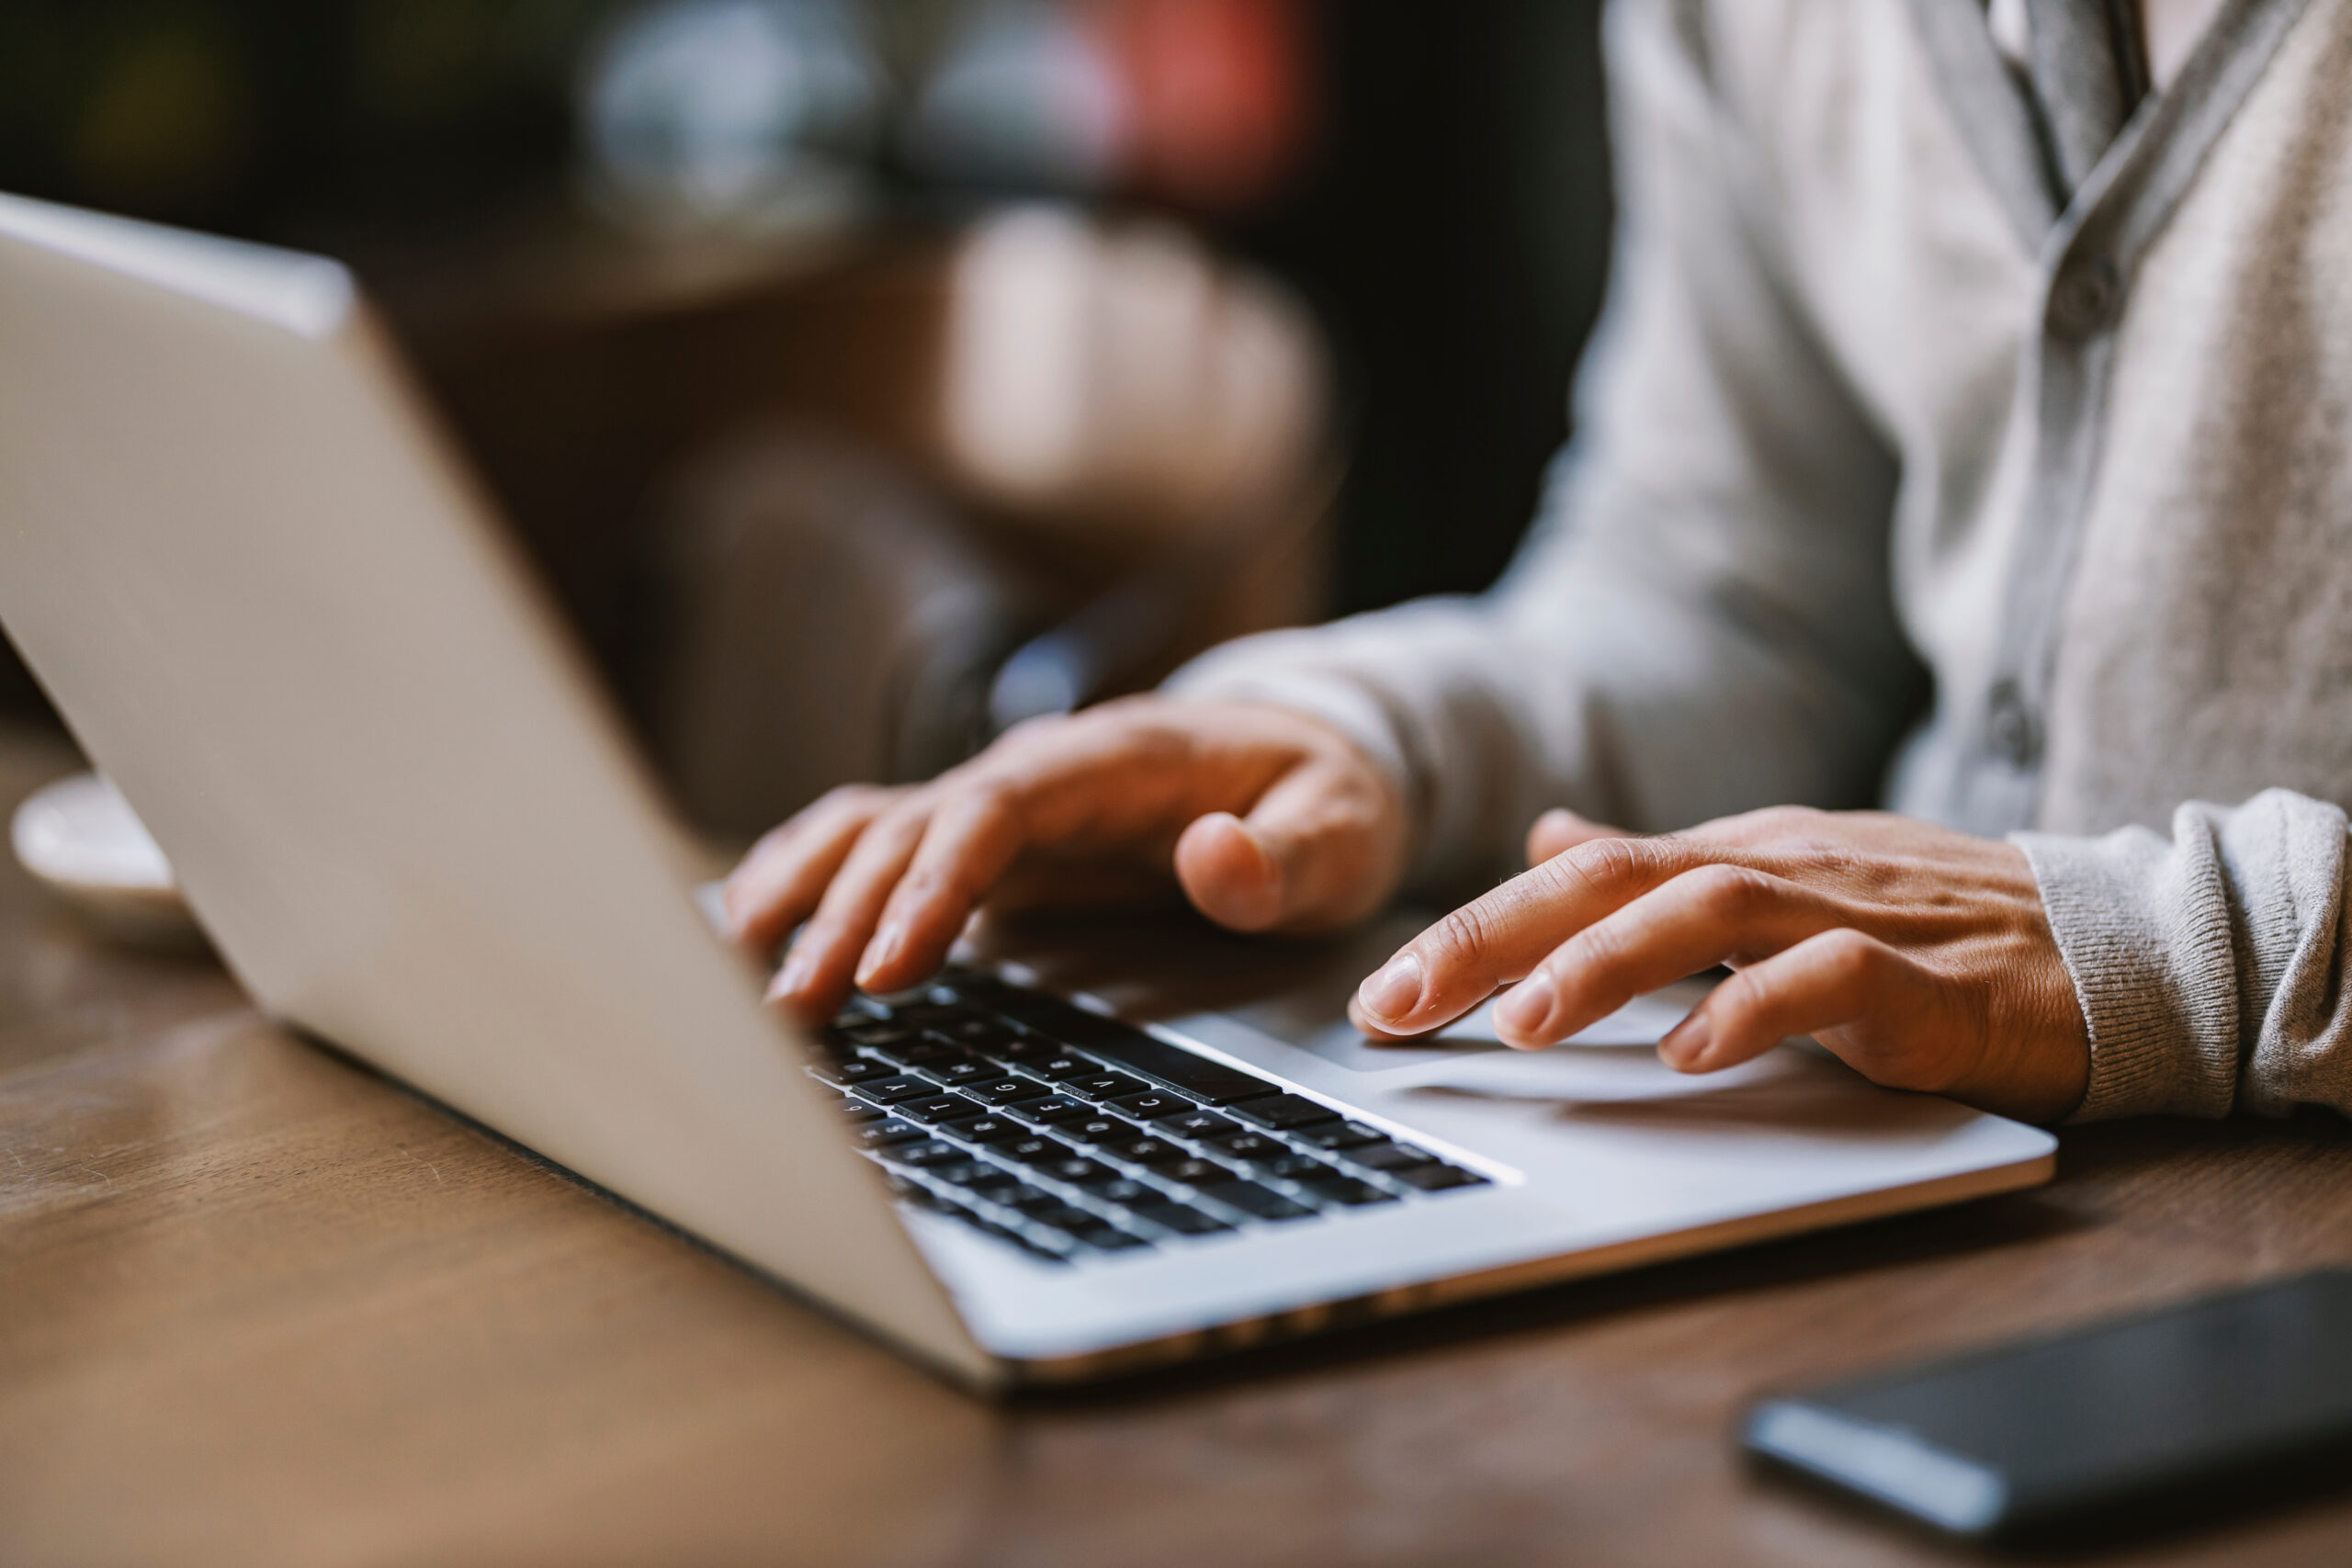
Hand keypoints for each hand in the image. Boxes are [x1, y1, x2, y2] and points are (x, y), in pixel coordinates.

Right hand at [725, 697, 1406, 1024]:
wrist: (1312, 761)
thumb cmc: (1326, 799)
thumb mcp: (1342, 833)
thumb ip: (1282, 855)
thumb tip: (1209, 857)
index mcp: (1112, 761)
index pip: (995, 810)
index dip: (932, 884)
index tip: (892, 968)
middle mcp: (1040, 771)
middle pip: (912, 827)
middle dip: (844, 916)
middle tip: (792, 1011)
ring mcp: (1006, 803)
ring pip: (874, 827)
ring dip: (803, 891)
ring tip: (732, 966)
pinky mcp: (990, 842)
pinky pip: (881, 846)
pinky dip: (812, 878)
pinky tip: (752, 928)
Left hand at [1346, 805, 2089, 1122]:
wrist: (2113, 943)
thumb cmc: (1931, 928)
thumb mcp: (1776, 883)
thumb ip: (1660, 876)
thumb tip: (1548, 840)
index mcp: (1732, 855)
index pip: (1576, 876)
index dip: (1472, 929)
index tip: (1381, 996)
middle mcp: (1777, 869)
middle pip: (1611, 879)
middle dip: (1492, 940)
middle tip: (1399, 1007)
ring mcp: (1852, 916)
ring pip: (1707, 912)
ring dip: (1605, 965)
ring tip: (1524, 1024)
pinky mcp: (1929, 982)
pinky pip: (1833, 982)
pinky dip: (1756, 1010)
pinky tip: (1692, 1055)